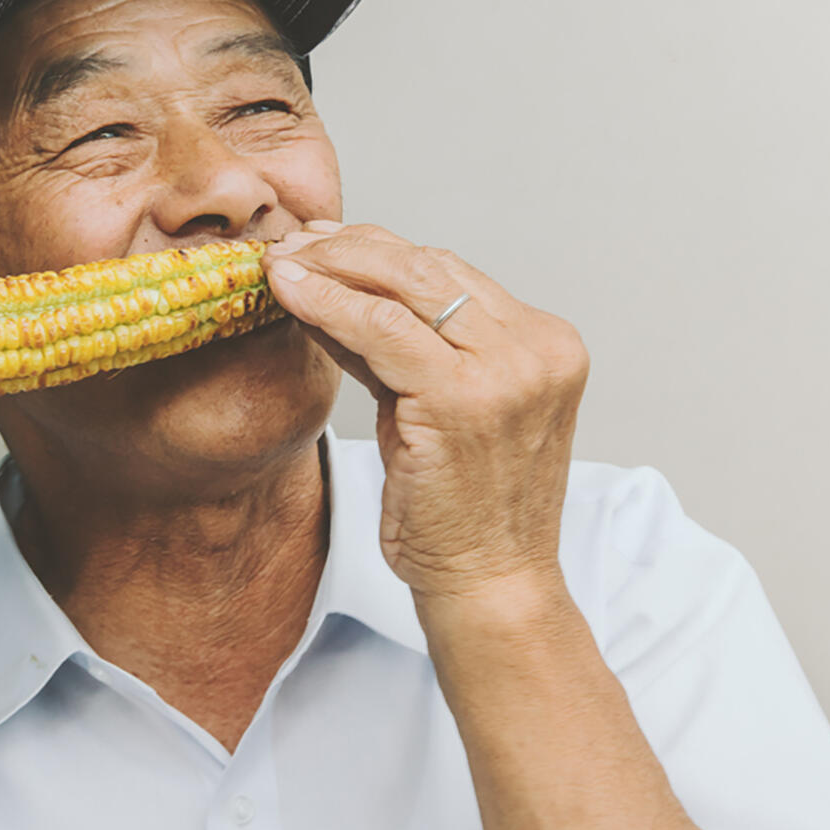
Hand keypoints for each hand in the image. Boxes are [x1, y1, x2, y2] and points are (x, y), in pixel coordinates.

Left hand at [264, 224, 588, 608]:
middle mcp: (538, 348)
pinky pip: (381, 329)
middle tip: (295, 243)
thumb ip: (401, 348)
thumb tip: (332, 286)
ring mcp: (508, 371)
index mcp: (546, 344)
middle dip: (352, 247)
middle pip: (430, 266)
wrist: (489, 586)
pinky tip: (288, 292)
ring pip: (405, 284)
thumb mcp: (438, 408)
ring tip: (283, 262)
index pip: (452, 272)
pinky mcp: (463, 398)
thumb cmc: (463, 510)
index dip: (380, 250)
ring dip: (333, 265)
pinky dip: (328, 303)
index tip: (326, 244)